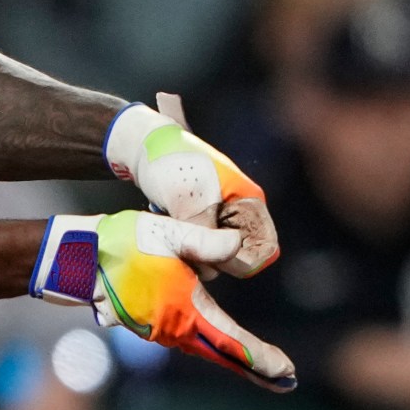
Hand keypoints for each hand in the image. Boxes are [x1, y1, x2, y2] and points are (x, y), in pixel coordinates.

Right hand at [31, 212, 296, 390]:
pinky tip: (226, 348)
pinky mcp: (153, 325)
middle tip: (287, 382)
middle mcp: (175, 328)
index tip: (287, 371)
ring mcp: (162, 331)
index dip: (260, 357)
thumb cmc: (125, 243)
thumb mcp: (169, 234)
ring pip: (207, 350)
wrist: (81, 260)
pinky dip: (215, 349)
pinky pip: (192, 343)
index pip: (231, 340)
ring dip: (236, 359)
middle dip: (256, 368)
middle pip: (223, 354)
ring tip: (266, 369)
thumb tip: (236, 247)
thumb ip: (206, 242)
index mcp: (185, 309)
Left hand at [106, 104, 279, 276]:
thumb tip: (216, 263)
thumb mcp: (190, 201)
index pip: (265, 248)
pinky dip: (186, 245)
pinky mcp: (201, 223)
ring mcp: (220, 218)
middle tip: (186, 243)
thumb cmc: (170, 164)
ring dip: (196, 251)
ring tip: (174, 231)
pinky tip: (170, 230)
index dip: (242, 261)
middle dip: (214, 258)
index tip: (212, 258)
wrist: (144, 147)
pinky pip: (200, 247)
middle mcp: (240, 212)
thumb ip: (208, 236)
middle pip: (239, 256)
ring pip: (217, 255)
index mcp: (250, 201)